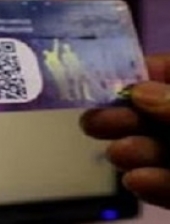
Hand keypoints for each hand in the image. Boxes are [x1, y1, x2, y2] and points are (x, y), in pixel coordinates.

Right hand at [81, 55, 169, 208]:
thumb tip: (141, 91)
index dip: (147, 71)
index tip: (108, 75)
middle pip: (159, 113)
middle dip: (127, 116)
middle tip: (93, 121)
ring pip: (162, 151)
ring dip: (135, 152)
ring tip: (117, 155)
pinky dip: (153, 185)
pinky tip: (136, 181)